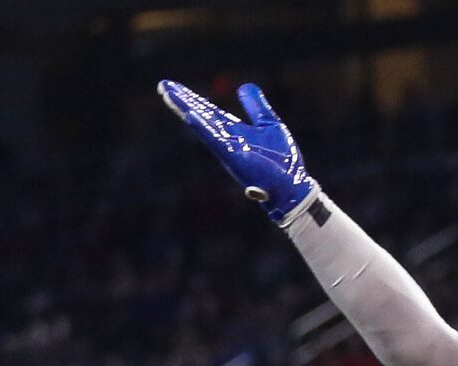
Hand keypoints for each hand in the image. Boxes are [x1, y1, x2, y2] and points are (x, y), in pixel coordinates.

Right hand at [157, 81, 313, 223]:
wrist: (294, 187)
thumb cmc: (283, 160)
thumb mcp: (269, 124)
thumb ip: (256, 106)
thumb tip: (244, 87)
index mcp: (234, 131)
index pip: (208, 111)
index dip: (191, 98)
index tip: (172, 86)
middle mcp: (227, 139)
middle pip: (201, 115)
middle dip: (182, 101)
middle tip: (162, 86)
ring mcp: (230, 149)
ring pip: (203, 125)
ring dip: (186, 109)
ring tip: (169, 94)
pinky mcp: (236, 158)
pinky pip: (217, 141)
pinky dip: (204, 128)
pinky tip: (190, 115)